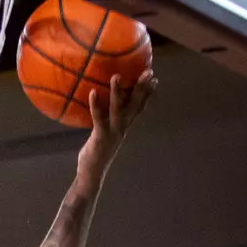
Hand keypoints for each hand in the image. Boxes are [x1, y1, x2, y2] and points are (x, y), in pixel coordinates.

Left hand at [77, 70, 156, 184]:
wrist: (92, 174)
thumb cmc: (97, 153)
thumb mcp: (107, 134)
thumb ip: (110, 121)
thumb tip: (106, 108)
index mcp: (124, 127)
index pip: (139, 108)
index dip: (148, 94)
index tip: (155, 79)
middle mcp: (122, 128)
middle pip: (134, 105)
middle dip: (142, 88)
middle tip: (149, 71)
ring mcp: (112, 132)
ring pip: (118, 109)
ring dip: (117, 92)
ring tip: (116, 76)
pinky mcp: (100, 136)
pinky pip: (98, 118)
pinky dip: (96, 105)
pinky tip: (93, 92)